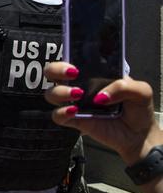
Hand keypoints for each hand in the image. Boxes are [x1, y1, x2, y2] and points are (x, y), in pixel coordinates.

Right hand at [44, 62, 158, 164]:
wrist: (139, 135)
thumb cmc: (138, 109)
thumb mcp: (141, 91)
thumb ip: (125, 86)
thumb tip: (101, 96)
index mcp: (93, 74)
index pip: (72, 58)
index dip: (68, 57)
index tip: (76, 64)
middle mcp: (79, 85)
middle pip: (52, 71)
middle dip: (56, 69)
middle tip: (73, 74)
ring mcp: (75, 103)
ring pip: (51, 93)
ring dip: (60, 92)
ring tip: (78, 95)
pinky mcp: (74, 120)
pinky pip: (57, 115)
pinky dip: (62, 112)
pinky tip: (75, 111)